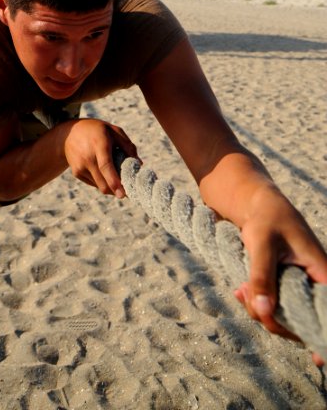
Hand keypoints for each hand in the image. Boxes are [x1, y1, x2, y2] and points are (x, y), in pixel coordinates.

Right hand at [63, 118, 137, 196]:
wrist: (70, 133)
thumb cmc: (97, 131)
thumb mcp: (113, 130)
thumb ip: (127, 145)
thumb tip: (138, 164)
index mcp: (99, 144)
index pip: (106, 166)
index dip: (114, 181)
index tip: (122, 194)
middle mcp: (87, 157)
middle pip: (103, 182)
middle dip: (117, 190)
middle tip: (128, 191)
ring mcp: (80, 166)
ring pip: (100, 186)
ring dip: (110, 185)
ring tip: (115, 175)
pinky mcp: (76, 173)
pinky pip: (94, 183)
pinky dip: (102, 182)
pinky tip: (103, 171)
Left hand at [233, 186, 326, 364]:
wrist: (252, 201)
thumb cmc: (264, 215)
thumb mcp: (261, 242)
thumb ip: (262, 276)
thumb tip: (263, 312)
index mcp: (321, 270)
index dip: (324, 334)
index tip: (318, 356)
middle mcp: (312, 281)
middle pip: (301, 321)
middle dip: (274, 319)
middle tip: (248, 297)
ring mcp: (295, 285)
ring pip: (282, 316)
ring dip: (260, 309)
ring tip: (241, 289)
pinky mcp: (279, 284)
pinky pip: (270, 305)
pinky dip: (255, 302)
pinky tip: (239, 290)